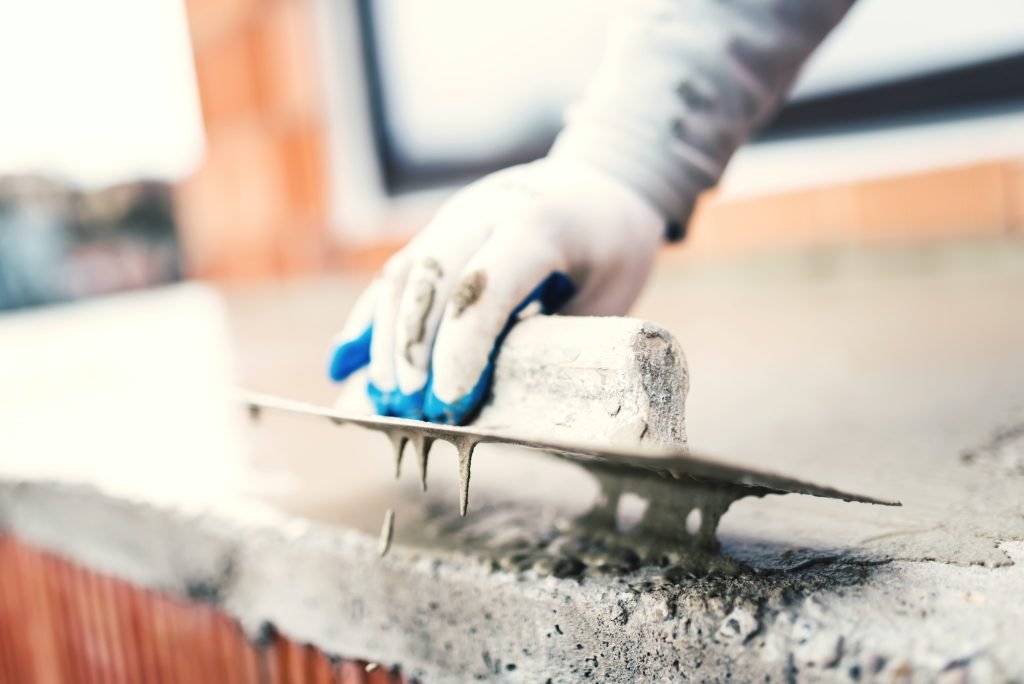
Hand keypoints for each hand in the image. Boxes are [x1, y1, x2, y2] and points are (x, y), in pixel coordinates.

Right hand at [328, 157, 663, 423]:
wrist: (606, 177)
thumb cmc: (614, 249)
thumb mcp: (609, 295)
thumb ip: (560, 343)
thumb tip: (514, 415)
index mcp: (540, 224)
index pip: (486, 284)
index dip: (461, 344)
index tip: (450, 400)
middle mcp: (488, 211)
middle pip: (430, 276)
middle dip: (412, 348)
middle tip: (410, 410)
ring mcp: (456, 216)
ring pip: (403, 272)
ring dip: (385, 340)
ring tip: (382, 399)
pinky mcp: (439, 230)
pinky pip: (396, 273)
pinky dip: (370, 320)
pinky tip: (346, 362)